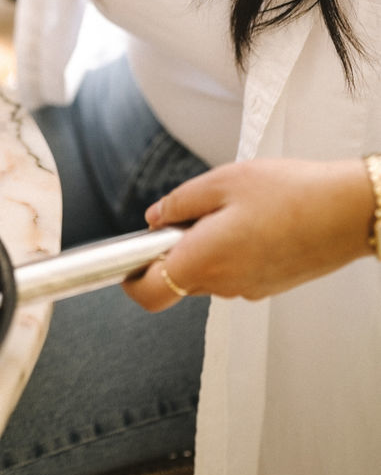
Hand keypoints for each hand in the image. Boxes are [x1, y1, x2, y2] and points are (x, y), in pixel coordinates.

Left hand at [123, 158, 373, 310]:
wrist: (347, 211)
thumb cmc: (289, 193)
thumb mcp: (222, 181)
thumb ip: (181, 203)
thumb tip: (155, 218)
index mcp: (204, 260)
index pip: (149, 293)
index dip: (130, 278)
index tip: (127, 258)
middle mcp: (224, 284)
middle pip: (178, 278)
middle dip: (173, 249)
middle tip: (190, 212)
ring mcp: (248, 289)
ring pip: (207, 273)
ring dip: (204, 247)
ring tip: (230, 209)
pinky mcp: (268, 285)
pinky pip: (233, 272)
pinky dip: (230, 251)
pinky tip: (252, 221)